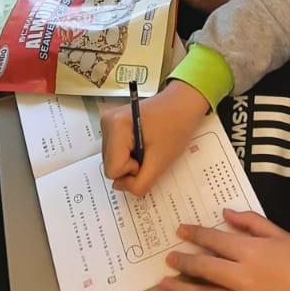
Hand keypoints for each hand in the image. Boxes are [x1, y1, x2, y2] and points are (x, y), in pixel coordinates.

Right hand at [101, 78, 208, 197]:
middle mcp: (106, 122)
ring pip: (111, 159)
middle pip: (110, 165)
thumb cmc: (176, 128)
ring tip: (147, 145)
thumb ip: (139, 183)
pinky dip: (128, 152)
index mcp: (116, 127)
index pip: (113, 170)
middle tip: (150, 152)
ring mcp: (107, 121)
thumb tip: (119, 186)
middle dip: (130, 165)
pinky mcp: (112, 123)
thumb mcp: (160, 162)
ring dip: (130, 159)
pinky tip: (143, 141)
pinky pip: (114, 150)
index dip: (132, 171)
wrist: (183, 104)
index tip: (148, 158)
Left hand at [162, 211, 289, 290]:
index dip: (194, 235)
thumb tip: (226, 214)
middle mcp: (242, 279)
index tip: (179, 232)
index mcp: (251, 252)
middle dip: (182, 262)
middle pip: (202, 269)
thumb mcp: (286, 237)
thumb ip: (254, 224)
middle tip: (168, 260)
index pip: (213, 240)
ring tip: (166, 287)